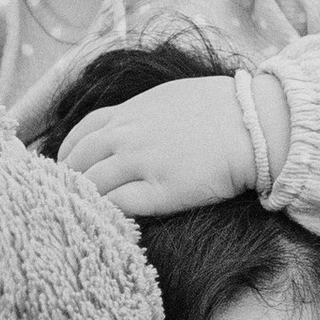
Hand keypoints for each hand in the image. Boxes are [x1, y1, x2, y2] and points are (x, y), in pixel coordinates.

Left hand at [58, 76, 261, 218]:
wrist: (252, 124)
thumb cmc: (221, 109)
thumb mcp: (171, 97)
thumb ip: (143, 113)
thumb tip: (131, 125)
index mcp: (130, 112)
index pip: (82, 133)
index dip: (68, 153)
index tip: (67, 169)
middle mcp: (128, 136)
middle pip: (79, 161)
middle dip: (69, 181)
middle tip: (68, 199)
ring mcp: (142, 164)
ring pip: (92, 185)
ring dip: (84, 200)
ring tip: (84, 215)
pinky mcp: (160, 192)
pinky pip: (118, 206)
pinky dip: (108, 214)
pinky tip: (108, 222)